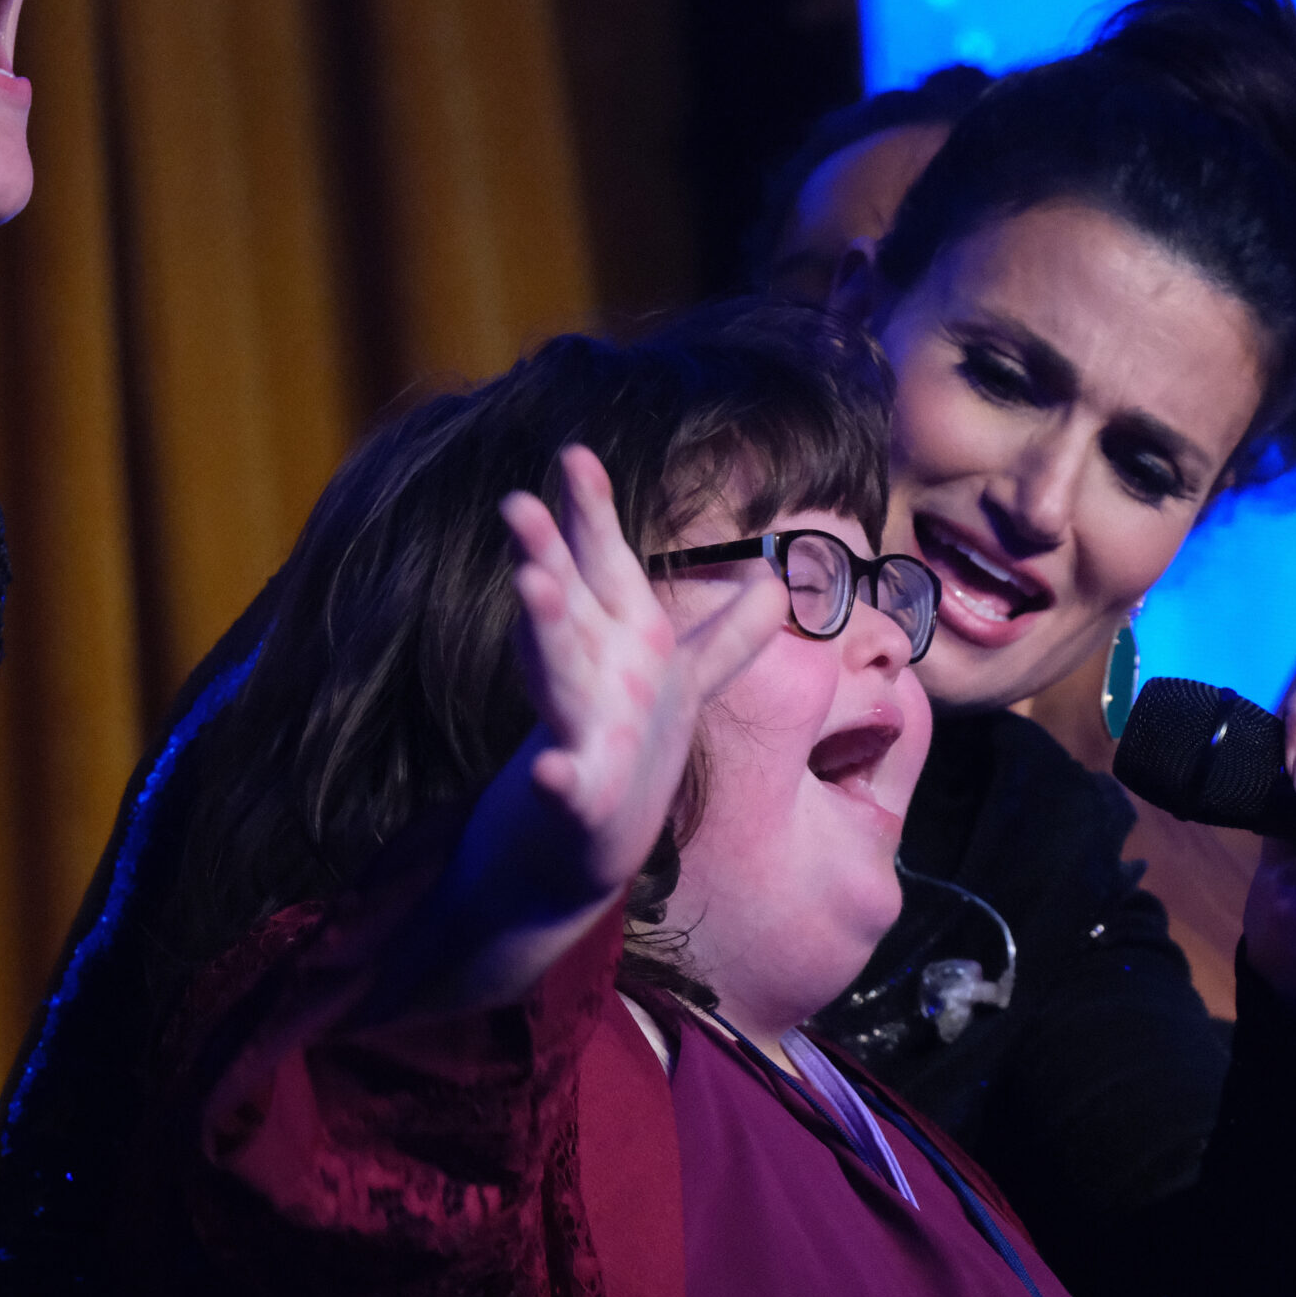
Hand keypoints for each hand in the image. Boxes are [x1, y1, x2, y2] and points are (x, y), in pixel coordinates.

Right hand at [496, 444, 788, 915]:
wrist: (582, 844)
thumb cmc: (632, 746)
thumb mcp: (685, 681)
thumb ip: (728, 633)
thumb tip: (777, 582)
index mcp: (619, 641)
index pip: (602, 566)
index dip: (589, 513)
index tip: (576, 452)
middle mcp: (588, 674)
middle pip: (565, 606)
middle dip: (545, 553)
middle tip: (518, 502)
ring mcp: (577, 731)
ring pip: (553, 675)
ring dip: (540, 630)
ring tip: (529, 585)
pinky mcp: (574, 798)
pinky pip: (565, 787)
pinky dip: (557, 781)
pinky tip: (550, 774)